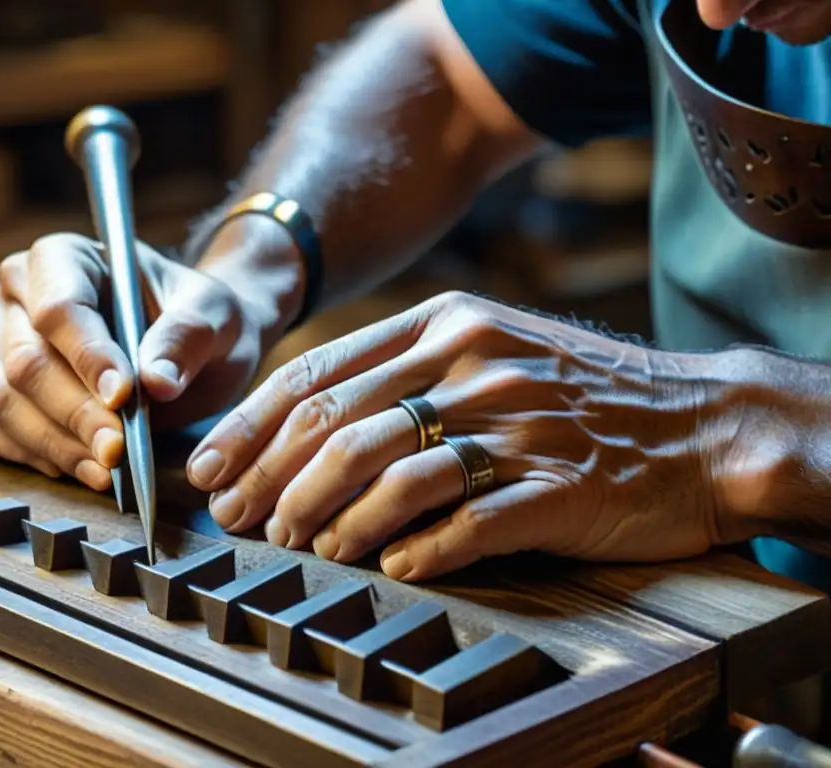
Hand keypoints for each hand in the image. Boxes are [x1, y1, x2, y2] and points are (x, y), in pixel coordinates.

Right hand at [0, 233, 264, 489]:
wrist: (188, 345)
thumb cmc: (196, 320)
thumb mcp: (215, 316)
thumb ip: (188, 338)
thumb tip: (156, 381)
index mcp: (64, 256)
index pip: (59, 307)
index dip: (87, 357)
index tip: (124, 397)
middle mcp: (14, 292)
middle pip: (25, 362)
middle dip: (75, 414)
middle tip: (119, 451)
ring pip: (2, 402)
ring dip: (56, 444)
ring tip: (107, 470)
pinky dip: (34, 456)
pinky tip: (80, 467)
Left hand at [185, 290, 730, 580]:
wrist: (697, 423)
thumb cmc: (577, 393)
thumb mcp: (487, 347)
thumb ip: (402, 370)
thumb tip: (304, 421)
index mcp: (444, 322)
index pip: (316, 373)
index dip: (250, 427)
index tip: (211, 469)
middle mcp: (471, 362)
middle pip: (337, 424)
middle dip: (272, 479)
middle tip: (240, 519)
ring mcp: (514, 423)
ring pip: (388, 472)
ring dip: (330, 518)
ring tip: (304, 545)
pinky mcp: (555, 485)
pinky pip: (464, 521)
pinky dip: (414, 547)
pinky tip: (388, 563)